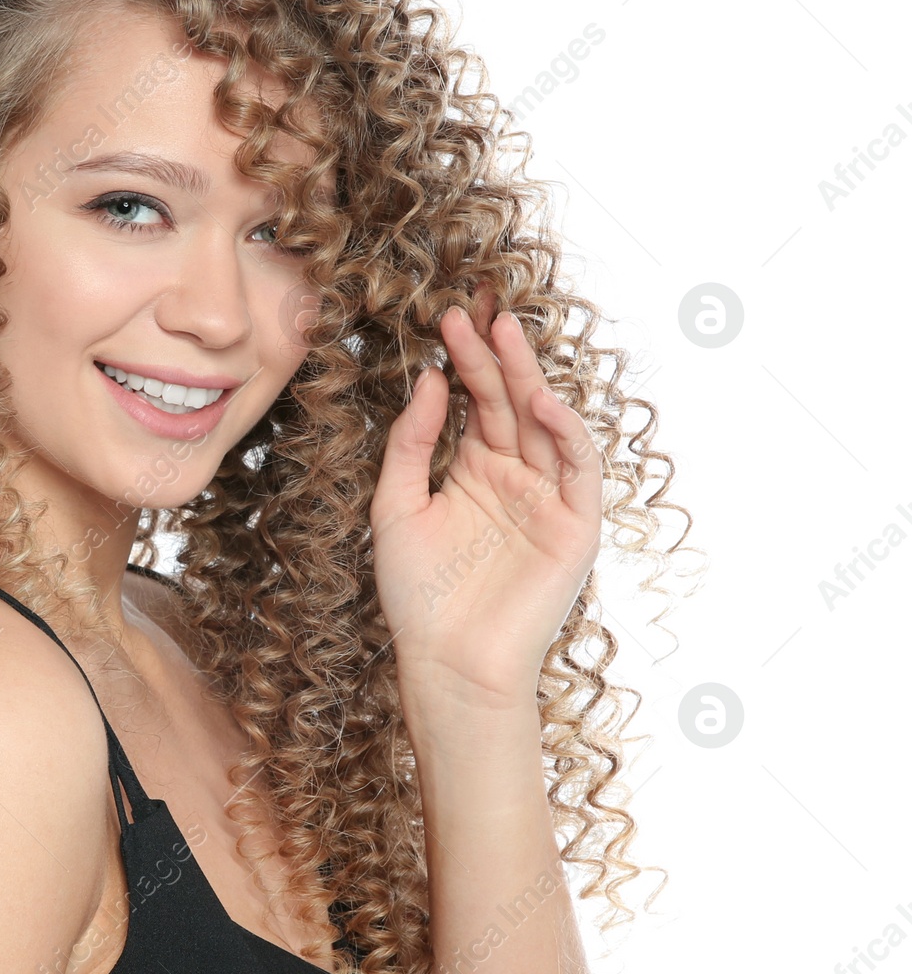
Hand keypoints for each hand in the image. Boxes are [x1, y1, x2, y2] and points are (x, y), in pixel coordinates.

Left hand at [370, 286, 602, 704]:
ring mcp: (547, 500)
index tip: (446, 318)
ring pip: (544, 425)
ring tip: (503, 334)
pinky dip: (564, 432)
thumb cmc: (416, 595)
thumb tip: (430, 381)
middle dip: (494, 356)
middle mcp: (515, 478)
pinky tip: (537, 400)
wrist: (447, 663)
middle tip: (474, 311)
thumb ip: (412, 443)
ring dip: (527, 378)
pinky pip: (577, 469)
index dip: (465, 361)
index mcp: (474, 472)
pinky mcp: (575, 527)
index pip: (476, 403)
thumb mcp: (396, 506)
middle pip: (508, 404)